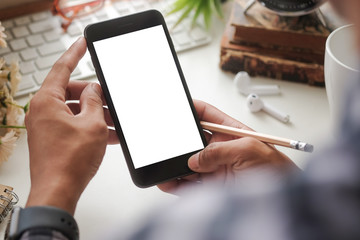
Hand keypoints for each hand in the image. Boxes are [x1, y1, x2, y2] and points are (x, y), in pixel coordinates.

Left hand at [25, 37, 117, 214]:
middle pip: (71, 92)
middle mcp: (43, 111)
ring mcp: (47, 126)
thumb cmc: (69, 161)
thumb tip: (94, 90)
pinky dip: (90, 127)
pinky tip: (109, 135)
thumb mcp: (92, 124)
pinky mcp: (53, 138)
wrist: (58, 191)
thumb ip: (94, 101)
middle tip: (111, 101)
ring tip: (115, 123)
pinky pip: (74, 125)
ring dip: (96, 115)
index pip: (61, 68)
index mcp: (46, 101)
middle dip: (94, 97)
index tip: (83, 43)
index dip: (76, 53)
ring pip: (75, 111)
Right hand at [157, 100, 298, 193]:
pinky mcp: (212, 187)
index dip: (193, 109)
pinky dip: (176, 183)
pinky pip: (188, 184)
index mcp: (232, 134)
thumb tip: (195, 159)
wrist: (282, 202)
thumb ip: (220, 151)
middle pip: (193, 140)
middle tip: (168, 142)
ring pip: (188, 163)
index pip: (208, 115)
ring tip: (164, 163)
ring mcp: (215, 169)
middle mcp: (221, 150)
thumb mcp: (251, 150)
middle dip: (180, 139)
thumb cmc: (277, 172)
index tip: (178, 107)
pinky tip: (168, 181)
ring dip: (175, 163)